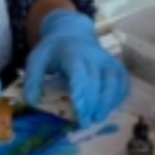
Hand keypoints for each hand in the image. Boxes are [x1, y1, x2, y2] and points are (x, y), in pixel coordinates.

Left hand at [23, 9, 129, 127]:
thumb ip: (33, 79)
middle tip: (85, 123)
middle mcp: (93, 56)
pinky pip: (122, 81)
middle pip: (96, 80)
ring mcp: (106, 60)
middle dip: (92, 103)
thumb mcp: (37, 59)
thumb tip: (32, 102)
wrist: (72, 31)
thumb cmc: (53, 50)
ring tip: (98, 118)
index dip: (81, 93)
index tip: (79, 112)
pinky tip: (110, 109)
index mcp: (71, 54)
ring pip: (113, 79)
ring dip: (108, 101)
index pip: (79, 73)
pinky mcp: (115, 65)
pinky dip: (119, 96)